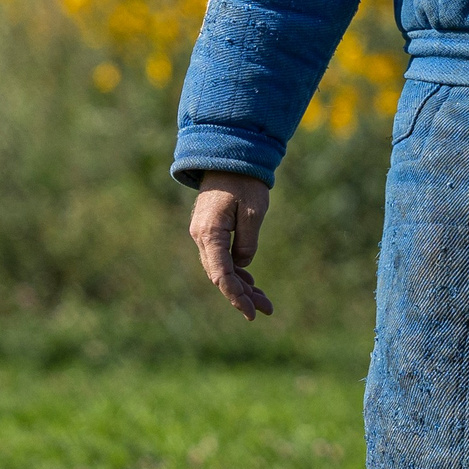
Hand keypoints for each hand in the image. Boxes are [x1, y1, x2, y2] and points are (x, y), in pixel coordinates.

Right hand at [189, 173, 273, 319]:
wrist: (228, 156)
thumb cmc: (244, 181)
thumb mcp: (253, 211)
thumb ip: (247, 241)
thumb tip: (242, 265)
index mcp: (210, 233)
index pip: (221, 274)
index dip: (236, 296)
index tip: (251, 312)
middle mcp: (202, 237)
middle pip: (221, 276)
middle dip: (242, 295)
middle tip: (267, 310)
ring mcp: (204, 234)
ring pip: (221, 269)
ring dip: (241, 285)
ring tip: (264, 302)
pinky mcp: (211, 231)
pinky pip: (222, 258)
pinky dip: (237, 271)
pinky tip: (251, 282)